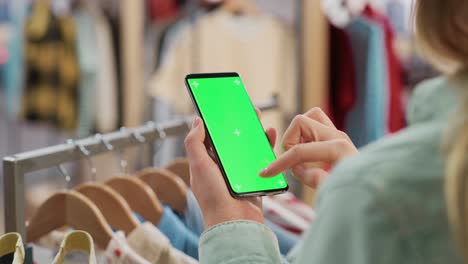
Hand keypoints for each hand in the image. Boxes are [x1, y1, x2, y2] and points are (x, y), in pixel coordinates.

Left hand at [185, 109, 276, 228]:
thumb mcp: (199, 165)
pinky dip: (265, 146)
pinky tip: (269, 135)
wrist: (234, 222)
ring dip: (253, 132)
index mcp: (206, 163)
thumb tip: (196, 121)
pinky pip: (261, 159)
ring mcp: (239, 173)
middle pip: (231, 140)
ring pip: (247, 147)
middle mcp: (222, 167)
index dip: (216, 123)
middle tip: (244, 109)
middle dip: (237, 124)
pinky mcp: (254, 178)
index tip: (221, 108)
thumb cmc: (213, 197)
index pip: (210, 137)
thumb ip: (194, 143)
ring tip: (257, 118)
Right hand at [260, 108, 357, 188]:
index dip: (279, 163)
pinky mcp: (337, 138)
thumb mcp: (333, 192)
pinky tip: (309, 157)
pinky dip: (306, 137)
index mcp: (338, 148)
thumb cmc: (357, 195)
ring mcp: (338, 135)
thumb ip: (314, 178)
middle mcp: (338, 136)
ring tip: (300, 157)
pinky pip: (316, 125)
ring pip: (310, 117)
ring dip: (298, 135)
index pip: (299, 150)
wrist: (376, 193)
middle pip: (301, 121)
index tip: (265, 173)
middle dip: (289, 141)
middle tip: (293, 163)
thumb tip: (299, 168)